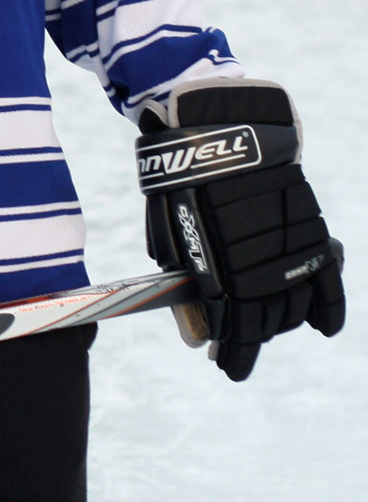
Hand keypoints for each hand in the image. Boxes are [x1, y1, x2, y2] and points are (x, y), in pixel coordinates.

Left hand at [137, 79, 344, 380]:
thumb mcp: (169, 236)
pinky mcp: (314, 234)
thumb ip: (186, 289)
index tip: (227, 369)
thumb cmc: (183, 182)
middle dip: (252, 340)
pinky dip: (330, 308)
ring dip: (282, 322)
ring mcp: (293, 253)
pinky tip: (323, 326)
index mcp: (221, 272)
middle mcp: (262, 269)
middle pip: (267, 324)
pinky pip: (331, 282)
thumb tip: (195, 340)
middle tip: (239, 349)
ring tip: (265, 323)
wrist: (220, 131)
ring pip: (297, 308)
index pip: (236, 332)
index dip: (234, 355)